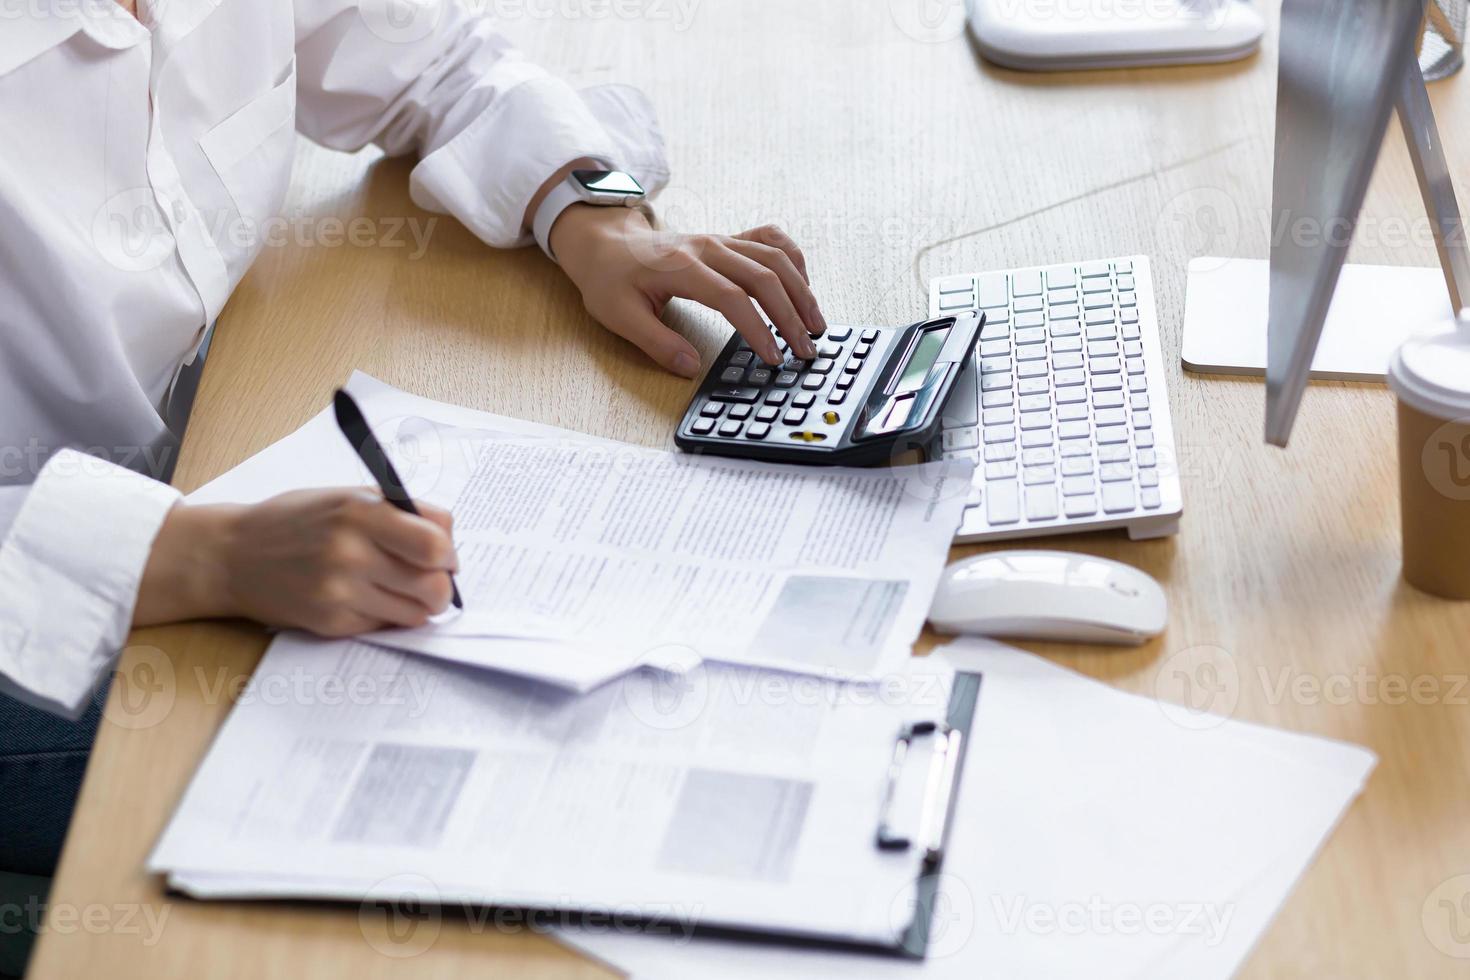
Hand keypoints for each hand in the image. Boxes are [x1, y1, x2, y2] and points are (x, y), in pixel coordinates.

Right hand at [135, 489, 458, 634]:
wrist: (232, 555)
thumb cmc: (297, 520)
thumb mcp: (348, 497)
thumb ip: (402, 512)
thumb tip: (449, 541)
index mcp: (360, 513)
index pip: (434, 545)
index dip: (448, 554)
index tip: (443, 556)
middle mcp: (350, 554)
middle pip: (433, 587)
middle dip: (440, 586)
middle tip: (429, 578)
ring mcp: (339, 593)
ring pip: (415, 614)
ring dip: (417, 604)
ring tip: (397, 588)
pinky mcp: (330, 623)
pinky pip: (384, 626)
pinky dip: (385, 615)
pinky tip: (365, 597)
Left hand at [551, 205, 826, 377]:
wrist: (605, 241)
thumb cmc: (610, 279)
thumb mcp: (619, 316)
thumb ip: (656, 342)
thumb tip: (691, 367)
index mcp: (681, 266)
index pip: (731, 298)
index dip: (757, 329)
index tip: (773, 358)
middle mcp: (708, 247)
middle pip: (763, 275)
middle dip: (790, 315)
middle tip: (805, 350)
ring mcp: (721, 240)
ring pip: (774, 256)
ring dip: (800, 290)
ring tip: (816, 324)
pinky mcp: (728, 240)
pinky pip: (770, 239)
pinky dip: (793, 259)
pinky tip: (802, 286)